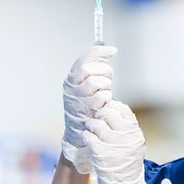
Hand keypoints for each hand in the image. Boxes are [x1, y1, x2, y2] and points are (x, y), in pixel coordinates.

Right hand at [61, 45, 117, 173]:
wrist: (80, 133)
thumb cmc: (86, 108)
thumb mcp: (86, 88)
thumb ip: (95, 70)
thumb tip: (110, 50)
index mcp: (71, 80)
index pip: (83, 59)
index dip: (99, 51)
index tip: (113, 50)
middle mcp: (71, 88)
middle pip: (90, 69)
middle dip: (103, 72)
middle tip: (107, 79)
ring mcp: (78, 99)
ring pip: (97, 82)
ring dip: (106, 86)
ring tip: (105, 94)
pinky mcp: (86, 110)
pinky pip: (102, 96)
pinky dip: (107, 98)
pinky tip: (104, 104)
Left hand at [84, 101, 154, 183]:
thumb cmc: (127, 165)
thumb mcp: (134, 144)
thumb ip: (126, 129)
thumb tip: (111, 110)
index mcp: (135, 132)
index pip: (122, 109)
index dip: (111, 108)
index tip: (105, 114)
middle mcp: (126, 137)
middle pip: (107, 113)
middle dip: (98, 115)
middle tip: (95, 122)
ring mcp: (113, 145)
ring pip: (96, 123)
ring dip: (90, 125)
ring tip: (90, 131)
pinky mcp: (101, 153)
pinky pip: (88, 136)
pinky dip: (86, 136)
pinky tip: (88, 139)